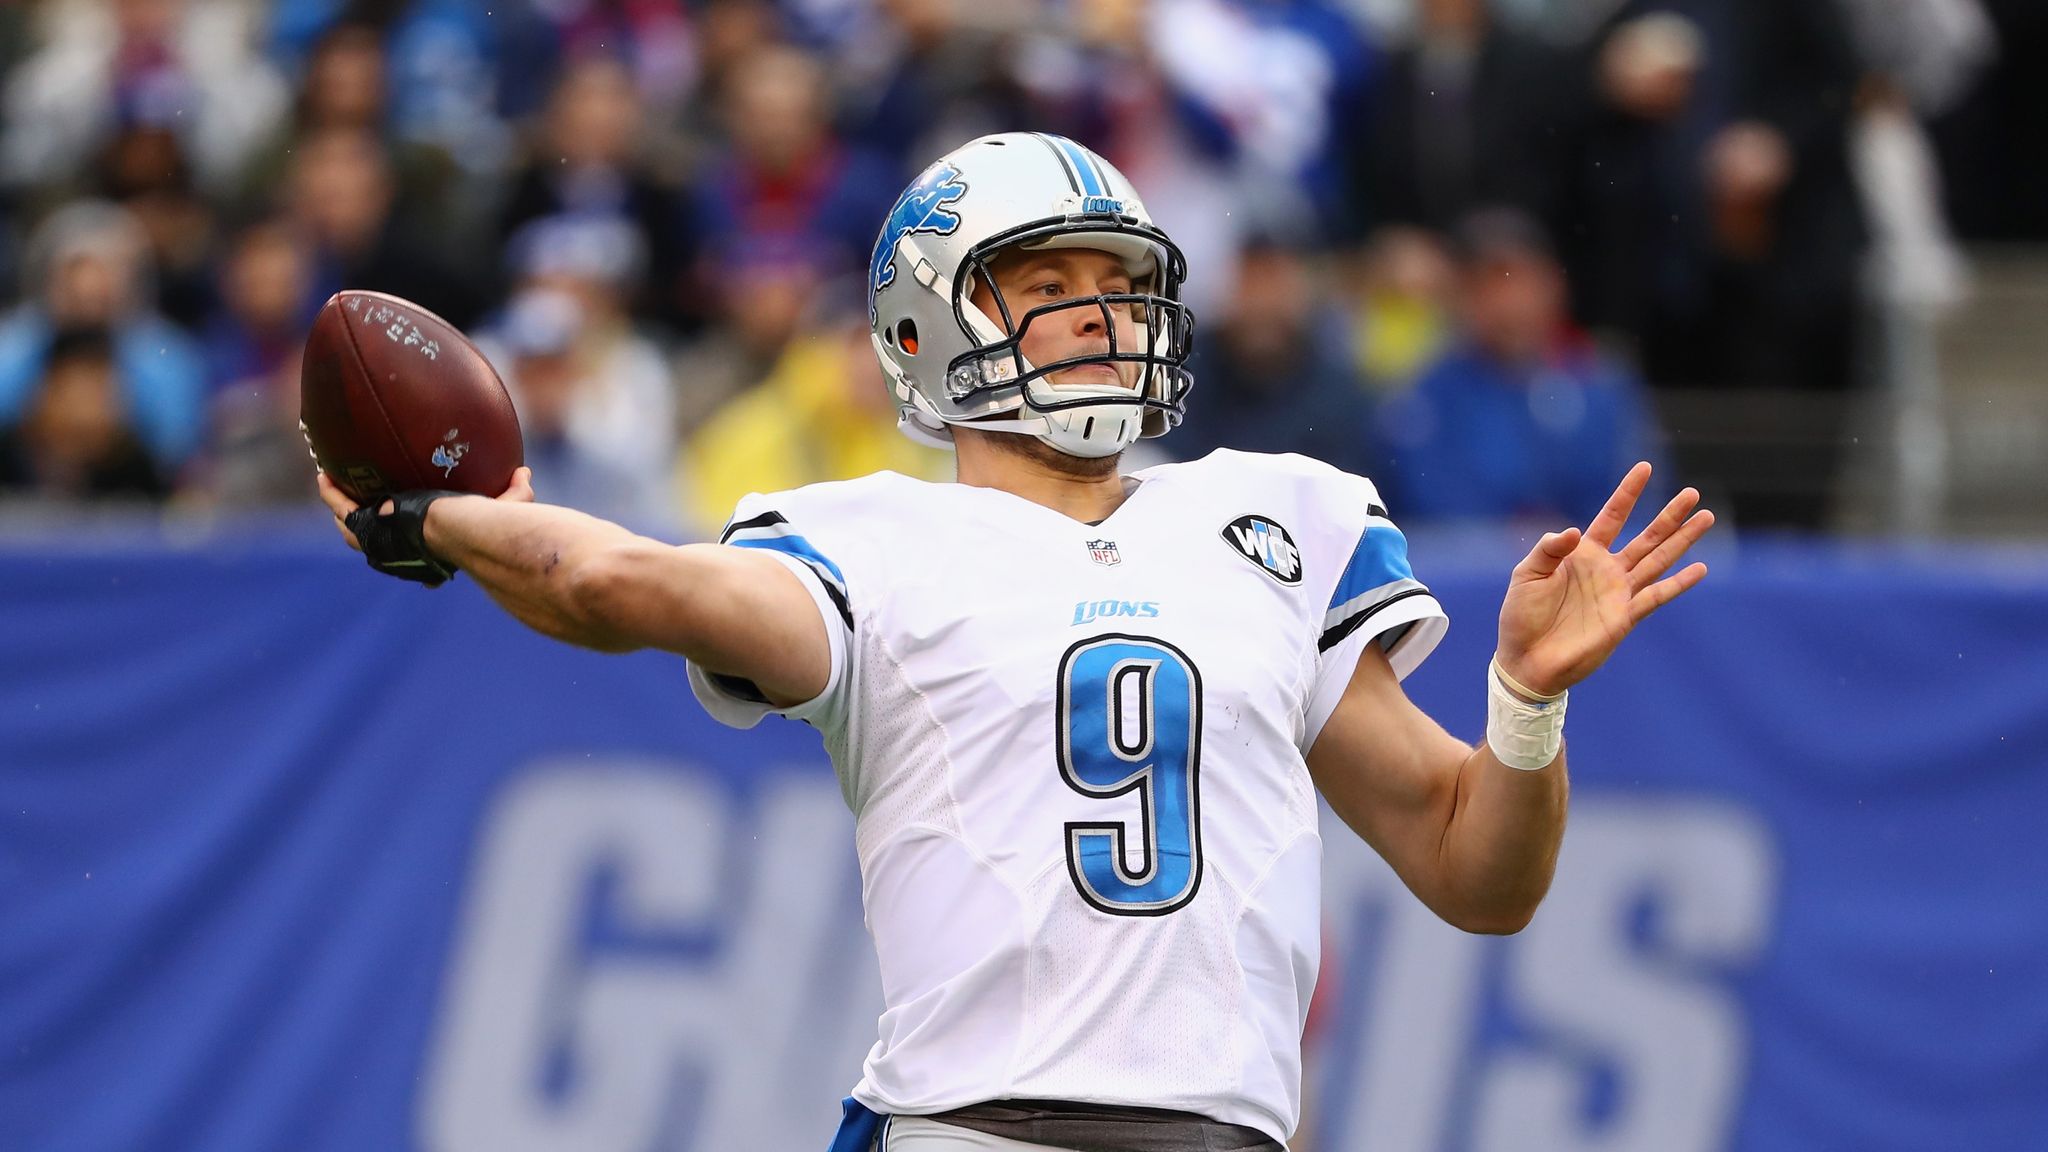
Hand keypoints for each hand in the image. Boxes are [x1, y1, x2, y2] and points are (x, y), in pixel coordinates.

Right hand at [317, 466, 534, 551]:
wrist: (461, 530)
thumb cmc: (486, 525)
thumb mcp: (503, 507)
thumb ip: (515, 492)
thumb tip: (525, 473)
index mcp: (432, 554)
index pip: (419, 556)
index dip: (414, 550)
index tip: (416, 540)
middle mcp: (402, 554)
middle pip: (377, 543)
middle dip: (368, 528)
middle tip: (363, 510)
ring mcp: (379, 542)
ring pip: (351, 527)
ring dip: (342, 509)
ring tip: (332, 488)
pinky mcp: (365, 524)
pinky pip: (340, 506)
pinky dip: (331, 492)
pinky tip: (324, 475)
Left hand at [1496, 462, 1712, 696]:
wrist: (1526, 659)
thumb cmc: (1521, 616)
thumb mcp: (1527, 575)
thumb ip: (1549, 549)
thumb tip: (1575, 531)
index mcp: (1583, 554)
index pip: (1612, 516)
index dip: (1628, 493)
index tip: (1644, 467)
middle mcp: (1607, 570)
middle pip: (1646, 536)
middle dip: (1670, 515)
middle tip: (1693, 493)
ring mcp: (1619, 593)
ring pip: (1658, 560)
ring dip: (1682, 540)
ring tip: (1706, 518)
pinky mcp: (1625, 617)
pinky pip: (1656, 596)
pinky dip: (1678, 583)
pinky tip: (1700, 568)